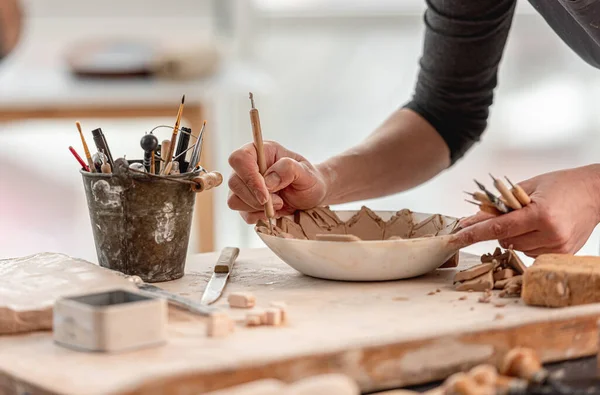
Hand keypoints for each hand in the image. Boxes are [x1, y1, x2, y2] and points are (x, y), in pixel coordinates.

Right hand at [227, 141, 328, 222]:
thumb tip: (267, 181)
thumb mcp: (306, 172)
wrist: (311, 197)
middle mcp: (249, 167)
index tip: (266, 192)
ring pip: (234, 200)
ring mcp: (245, 186)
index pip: (239, 158)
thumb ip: (288, 170)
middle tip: (279, 201)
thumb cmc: (309, 180)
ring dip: (257, 208)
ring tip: (279, 204)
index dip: (248, 176)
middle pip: (233, 182)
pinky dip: (259, 216)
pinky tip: (273, 211)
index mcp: (261, 152)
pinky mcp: (246, 203)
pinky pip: (243, 214)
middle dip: (255, 197)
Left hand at [451, 165, 599, 256]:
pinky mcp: (563, 254)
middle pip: (506, 239)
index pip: (498, 227)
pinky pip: (531, 252)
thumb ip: (501, 204)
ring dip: (515, 236)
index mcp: (540, 214)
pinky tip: (540, 229)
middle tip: (510, 214)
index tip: (456, 237)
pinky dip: (528, 242)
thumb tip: (473, 218)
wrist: (597, 192)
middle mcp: (550, 234)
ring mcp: (558, 247)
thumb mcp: (528, 187)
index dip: (474, 233)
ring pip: (517, 248)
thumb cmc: (562, 184)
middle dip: (500, 228)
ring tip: (532, 219)